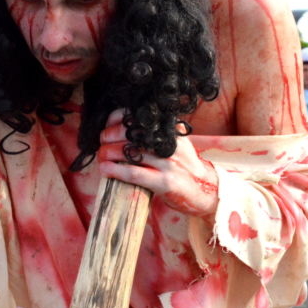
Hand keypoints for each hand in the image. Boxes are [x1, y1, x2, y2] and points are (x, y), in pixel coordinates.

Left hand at [97, 110, 219, 216]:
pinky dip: (116, 170)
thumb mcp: (178, 143)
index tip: (108, 123)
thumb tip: (127, 122)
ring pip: (131, 152)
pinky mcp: (165, 182)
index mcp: (172, 131)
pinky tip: (105, 169)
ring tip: (101, 155)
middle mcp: (171, 144)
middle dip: (111, 135)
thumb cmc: (185, 166)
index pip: (141, 116)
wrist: (206, 190)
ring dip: (109, 153)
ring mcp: (169, 163)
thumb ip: (160, 132)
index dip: (120, 118)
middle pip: (133, 133)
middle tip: (102, 141)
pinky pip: (135, 173)